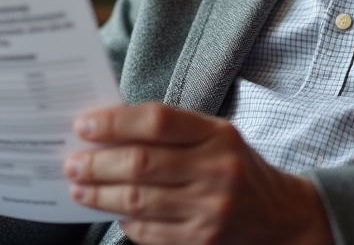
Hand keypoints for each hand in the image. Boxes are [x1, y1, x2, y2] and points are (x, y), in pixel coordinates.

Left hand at [64, 102, 333, 244]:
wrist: (281, 216)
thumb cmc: (237, 168)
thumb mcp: (216, 136)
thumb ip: (172, 131)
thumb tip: (108, 130)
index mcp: (218, 135)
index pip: (157, 121)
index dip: (114, 122)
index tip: (84, 125)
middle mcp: (217, 171)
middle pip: (140, 163)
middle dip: (96, 163)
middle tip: (72, 161)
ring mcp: (209, 211)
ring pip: (137, 201)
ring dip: (99, 194)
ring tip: (78, 187)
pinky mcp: (201, 242)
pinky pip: (148, 232)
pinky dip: (124, 221)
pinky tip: (111, 211)